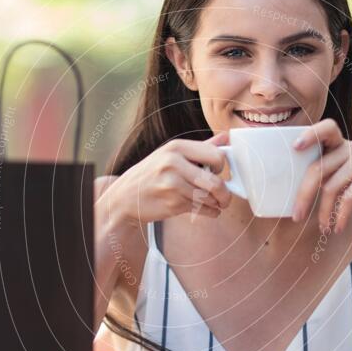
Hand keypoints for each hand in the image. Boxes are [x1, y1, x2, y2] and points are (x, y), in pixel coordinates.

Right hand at [107, 131, 232, 226]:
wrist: (126, 197)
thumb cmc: (152, 174)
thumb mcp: (172, 154)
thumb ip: (201, 147)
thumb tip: (225, 138)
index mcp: (177, 147)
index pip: (216, 156)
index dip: (222, 166)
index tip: (218, 172)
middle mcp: (174, 164)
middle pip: (215, 182)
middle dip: (225, 194)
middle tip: (225, 197)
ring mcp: (172, 185)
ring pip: (209, 198)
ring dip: (216, 204)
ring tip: (213, 203)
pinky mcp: (172, 204)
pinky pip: (202, 210)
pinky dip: (210, 212)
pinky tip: (207, 209)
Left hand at [291, 118, 351, 233]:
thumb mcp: (342, 180)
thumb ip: (324, 177)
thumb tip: (295, 191)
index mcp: (342, 146)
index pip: (327, 129)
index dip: (310, 135)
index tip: (295, 146)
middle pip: (317, 169)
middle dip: (303, 196)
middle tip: (297, 216)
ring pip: (330, 188)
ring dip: (324, 212)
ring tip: (324, 227)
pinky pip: (347, 198)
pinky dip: (339, 216)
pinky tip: (337, 227)